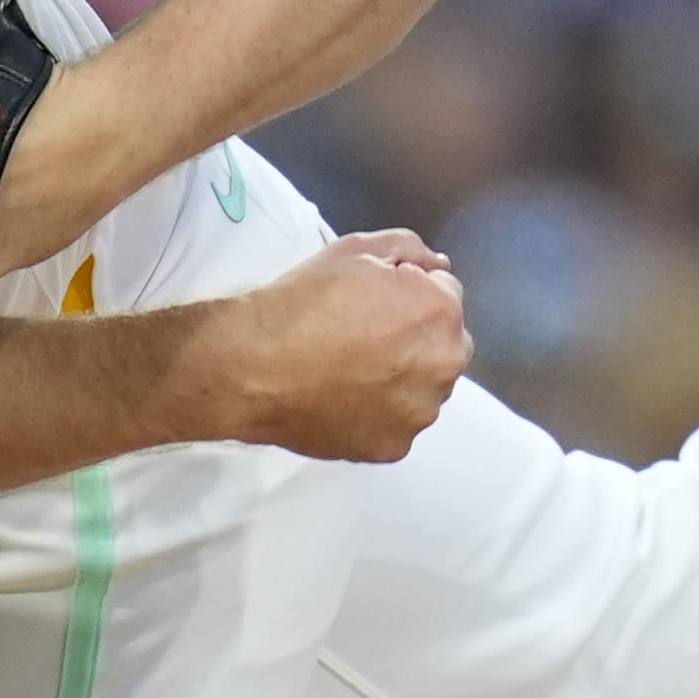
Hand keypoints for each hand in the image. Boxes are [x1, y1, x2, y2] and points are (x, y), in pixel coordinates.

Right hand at [211, 230, 471, 461]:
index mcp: (440, 313)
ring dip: (403, 378)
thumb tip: (439, 266)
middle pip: (443, 345)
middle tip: (364, 335)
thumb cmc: (302, 303)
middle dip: (417, 336)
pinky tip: (343, 398)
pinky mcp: (393, 447)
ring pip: (424, 388)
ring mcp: (420, 413)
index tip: (372, 300)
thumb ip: (409, 249)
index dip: (408, 291)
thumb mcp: (354, 250)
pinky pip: (397, 423)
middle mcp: (444, 366)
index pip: (446, 294)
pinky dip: (379, 413)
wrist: (252, 367)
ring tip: (351, 370)